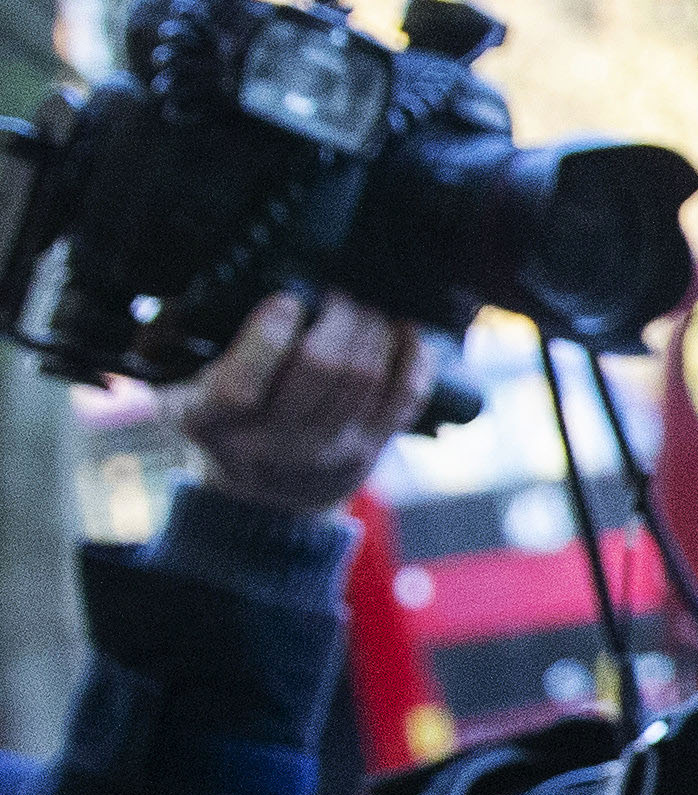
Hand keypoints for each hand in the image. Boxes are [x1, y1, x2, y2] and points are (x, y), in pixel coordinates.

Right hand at [177, 290, 439, 514]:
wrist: (265, 499)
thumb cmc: (226, 429)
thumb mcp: (188, 395)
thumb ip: (211, 354)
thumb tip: (266, 294)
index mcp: (213, 424)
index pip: (242, 385)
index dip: (268, 335)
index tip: (285, 301)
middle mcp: (273, 445)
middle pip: (321, 370)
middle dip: (338, 318)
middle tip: (339, 295)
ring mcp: (328, 453)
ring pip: (366, 378)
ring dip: (373, 331)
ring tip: (364, 309)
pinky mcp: (370, 452)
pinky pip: (405, 399)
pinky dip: (413, 359)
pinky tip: (406, 333)